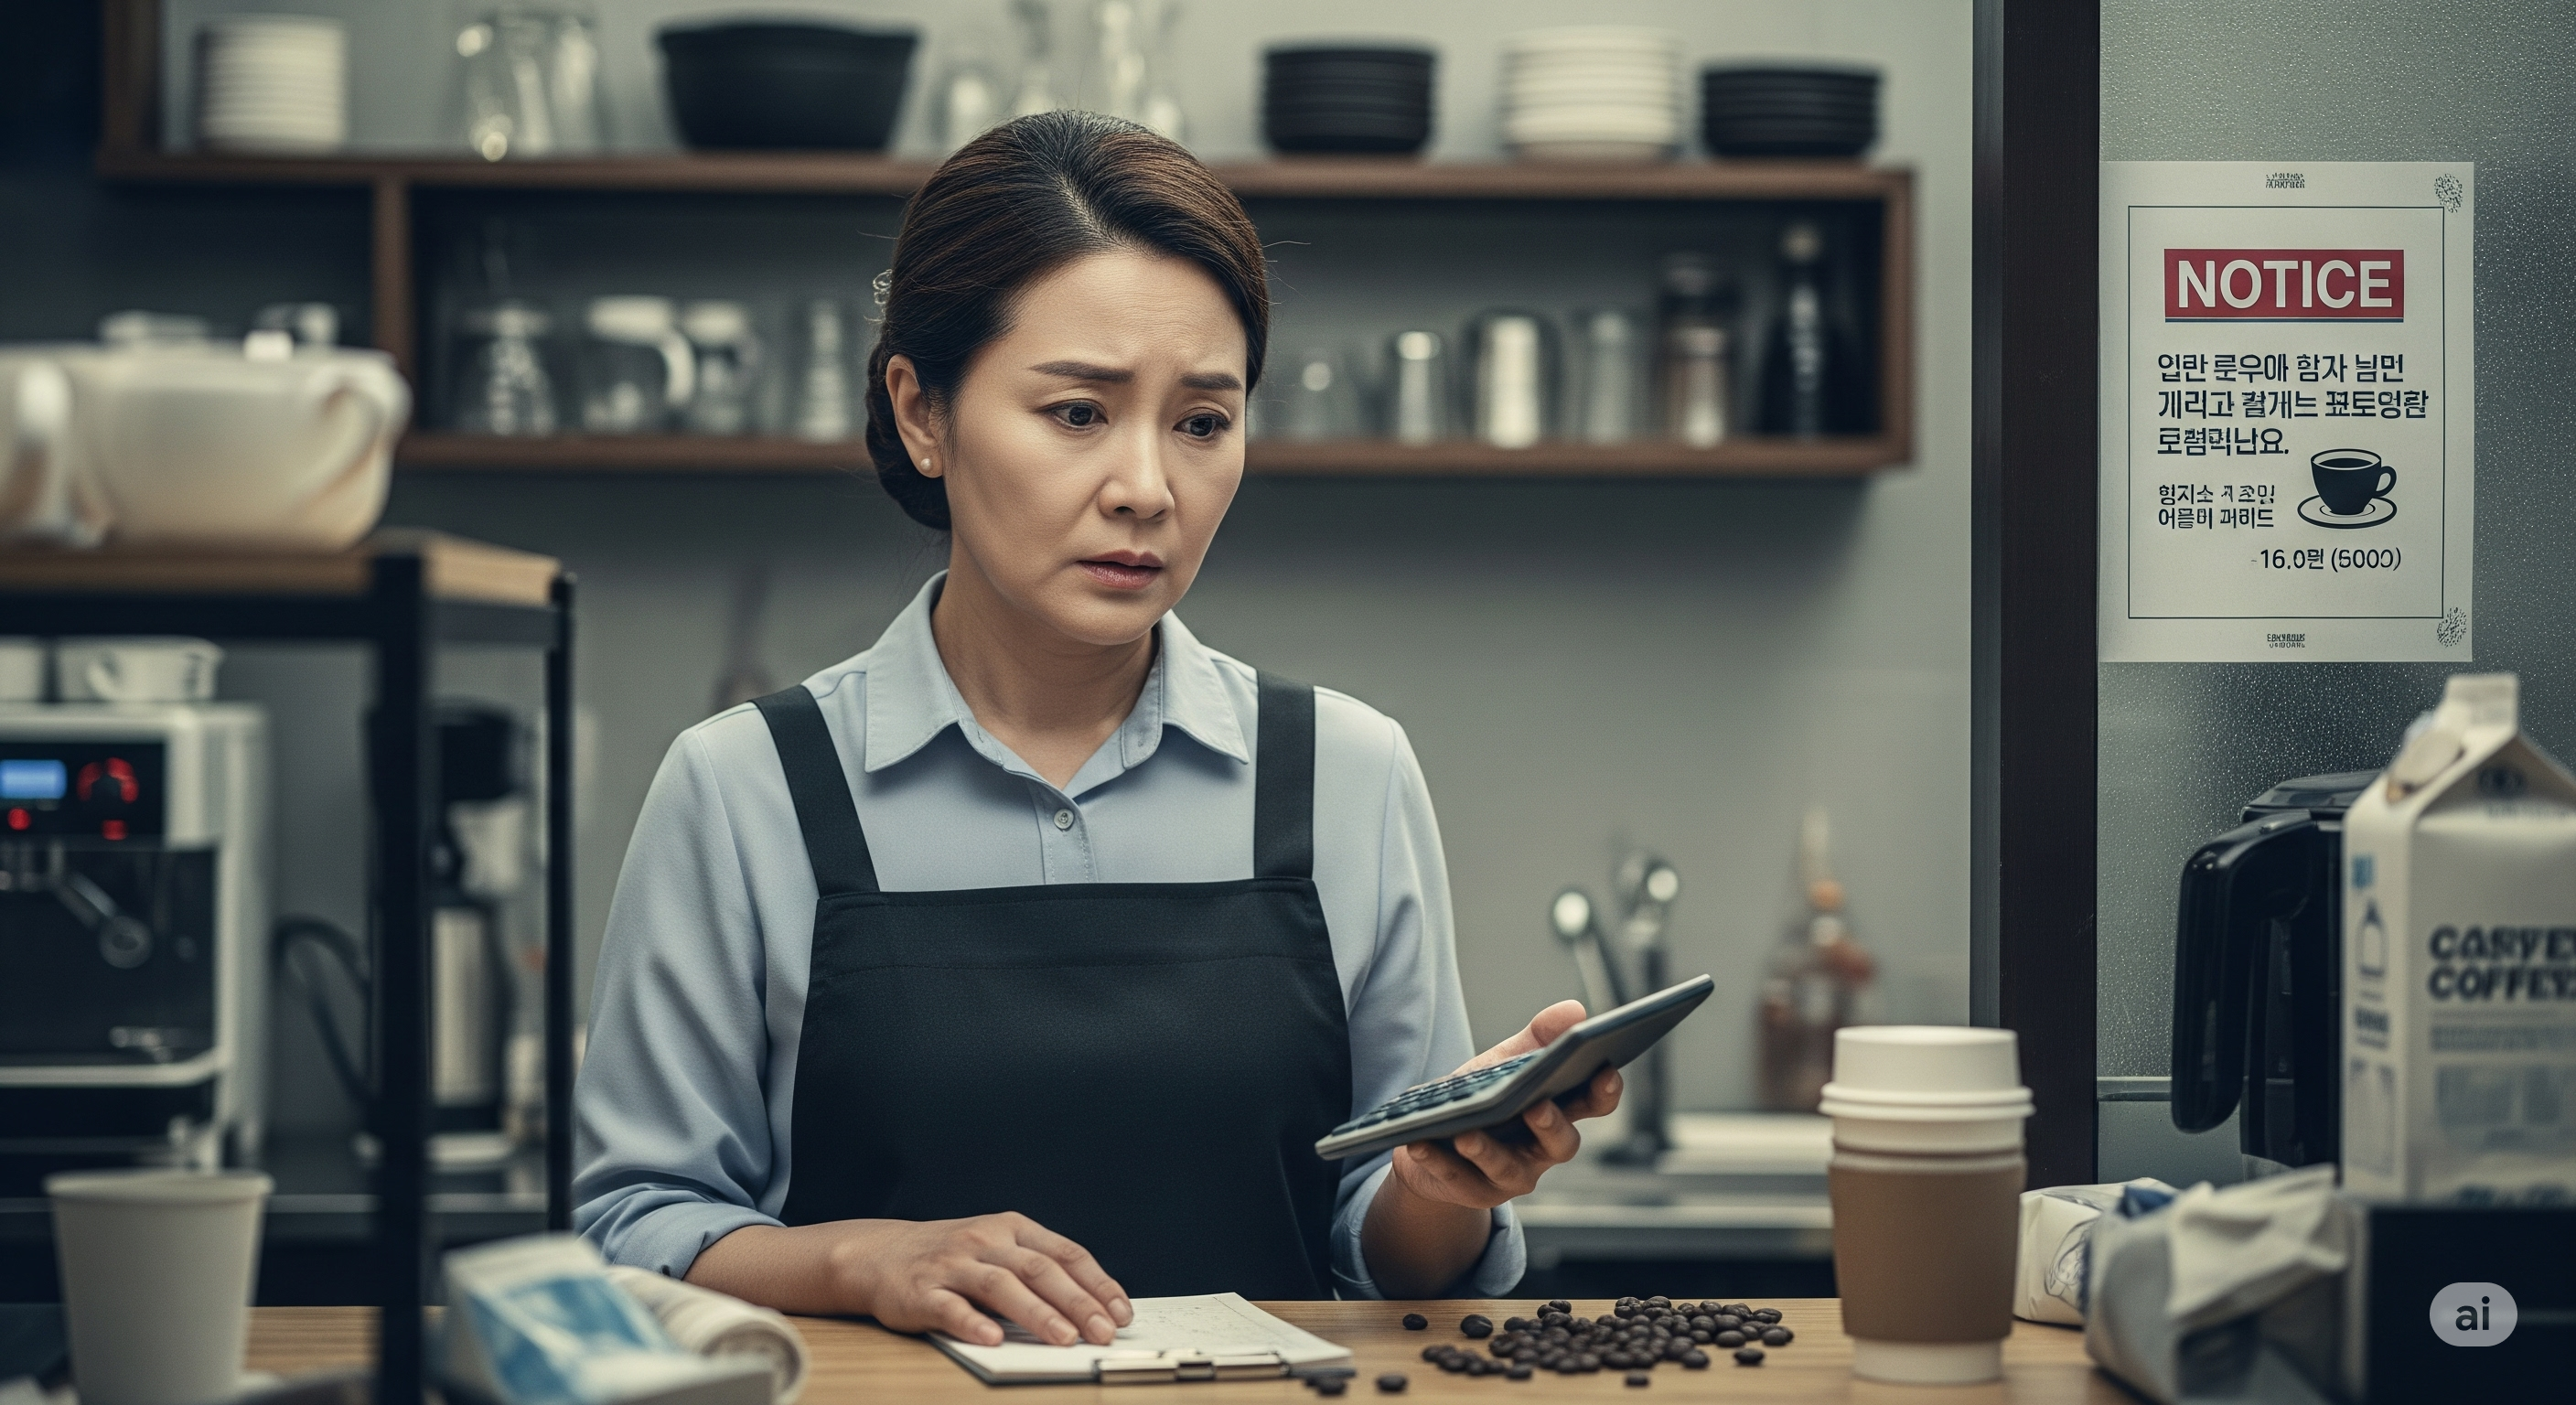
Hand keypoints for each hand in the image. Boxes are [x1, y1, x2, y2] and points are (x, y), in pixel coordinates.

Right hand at [849, 1213, 1131, 1345]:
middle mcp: (984, 1240)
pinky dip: (973, 1323)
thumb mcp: (997, 1247)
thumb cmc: (953, 1256)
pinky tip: (994, 1339)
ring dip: (1037, 1313)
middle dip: (1077, 1302)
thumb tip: (1093, 1308)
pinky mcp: (920, 1291)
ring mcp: (952, 1264)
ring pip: (1000, 1286)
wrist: (879, 1253)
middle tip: (1104, 1333)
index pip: (1066, 1253)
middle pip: (1039, 1270)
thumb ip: (1037, 1269)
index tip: (1121, 1313)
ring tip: (1064, 1339)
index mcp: (1012, 1228)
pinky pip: (949, 1308)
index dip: (1097, 1284)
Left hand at [1386, 999, 1622, 1209]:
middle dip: (1551, 1126)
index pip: (1594, 1104)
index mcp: (1558, 1112)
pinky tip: (1419, 1144)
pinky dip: (1438, 1161)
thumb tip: (1574, 1011)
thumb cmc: (1482, 1097)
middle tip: (1536, 1105)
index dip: (1605, 1091)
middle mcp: (1542, 1150)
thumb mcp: (1505, 1063)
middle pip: (1562, 1144)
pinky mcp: (1474, 1192)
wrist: (1437, 1140)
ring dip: (1487, 1152)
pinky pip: (1457, 1179)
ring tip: (1466, 1133)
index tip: (1605, 1071)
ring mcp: (1510, 1176)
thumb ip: (1538, 1039)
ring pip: (1508, 1169)